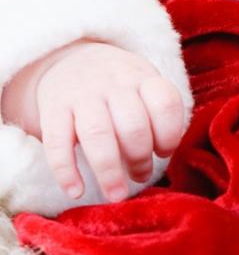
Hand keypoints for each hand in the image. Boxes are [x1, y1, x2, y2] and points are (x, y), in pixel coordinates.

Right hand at [1, 39, 184, 202]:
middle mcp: (113, 84)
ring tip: (116, 195)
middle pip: (132, 125)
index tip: (163, 152)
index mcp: (142, 78)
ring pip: (97, 134)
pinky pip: (57, 143)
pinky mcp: (53, 110)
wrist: (71, 59)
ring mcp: (81, 95)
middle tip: (141, 175)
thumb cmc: (119, 87)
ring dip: (109, 171)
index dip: (169, 134)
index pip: (165, 103)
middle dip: (140, 159)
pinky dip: (66, 171)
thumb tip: (162, 156)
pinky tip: (76, 191)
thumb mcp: (144, 85)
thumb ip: (157, 115)